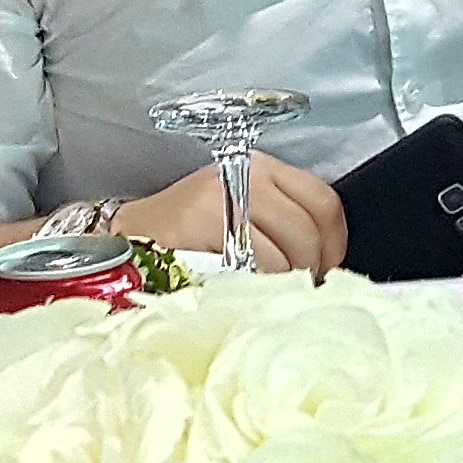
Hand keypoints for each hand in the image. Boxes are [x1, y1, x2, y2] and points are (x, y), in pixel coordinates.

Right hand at [118, 154, 345, 277]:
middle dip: (309, 268)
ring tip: (267, 293)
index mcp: (259, 167)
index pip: (322, 201)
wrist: (128, 239)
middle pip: (306, 231)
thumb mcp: (239, 205)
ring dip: (282, 284)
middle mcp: (243, 176)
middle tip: (296, 287)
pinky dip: (255, 290)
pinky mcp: (197, 230)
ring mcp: (219, 202)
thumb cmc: (188, 231)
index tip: (328, 265)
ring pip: (281, 256)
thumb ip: (281, 218)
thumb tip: (326, 256)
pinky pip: (249, 271)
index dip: (334, 241)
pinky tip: (244, 295)